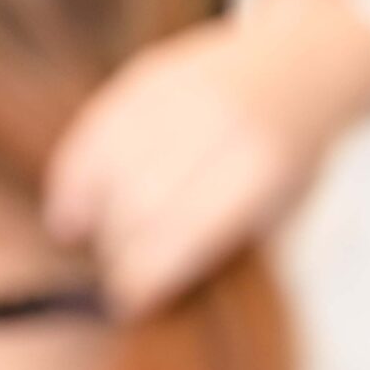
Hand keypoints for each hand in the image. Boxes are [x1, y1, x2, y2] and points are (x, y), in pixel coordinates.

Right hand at [43, 0, 369, 316]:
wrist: (300, 66)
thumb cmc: (286, 158)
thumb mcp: (278, 208)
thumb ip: (221, 246)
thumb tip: (148, 291)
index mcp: (260, 170)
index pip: (186, 236)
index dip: (147, 276)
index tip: (129, 303)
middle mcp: (218, 126)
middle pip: (141, 203)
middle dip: (118, 249)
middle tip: (113, 271)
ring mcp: (181, 94)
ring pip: (109, 167)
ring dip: (87, 213)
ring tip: (83, 238)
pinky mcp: (149, 76)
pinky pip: (94, 132)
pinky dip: (73, 176)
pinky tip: (69, 207)